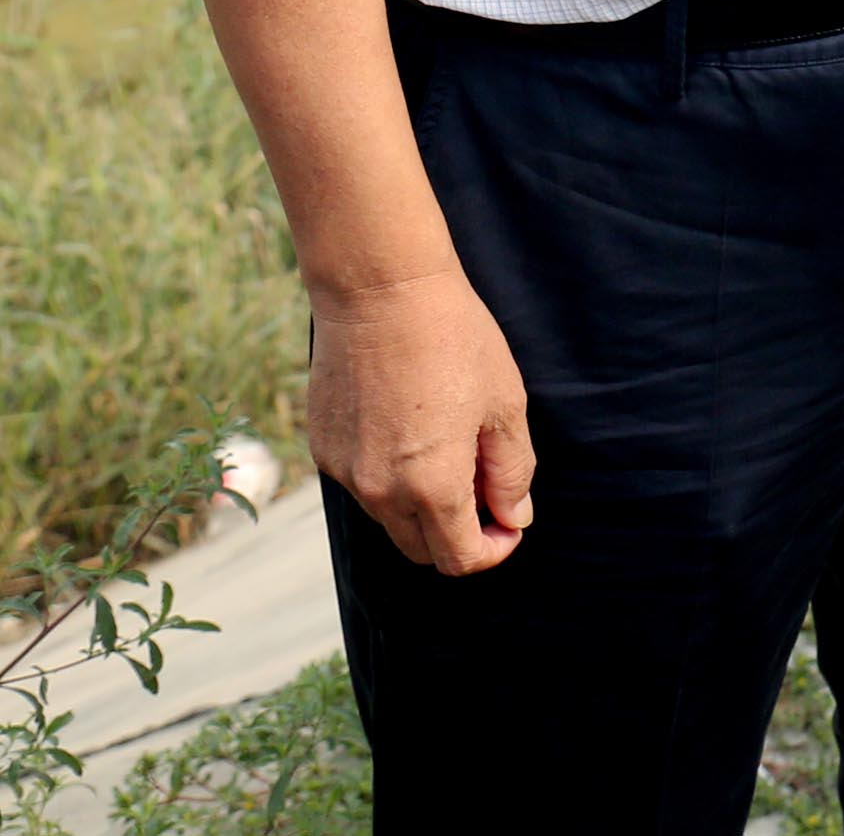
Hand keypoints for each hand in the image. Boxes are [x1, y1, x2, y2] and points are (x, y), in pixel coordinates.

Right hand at [307, 264, 534, 573]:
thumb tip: (513, 517)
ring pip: (390, 519)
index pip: (459, 559)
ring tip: (452, 445)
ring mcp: (345, 473)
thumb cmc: (454, 341)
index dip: (492, 550)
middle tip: (487, 486)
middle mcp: (380, 491)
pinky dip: (391, 477)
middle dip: (458, 534)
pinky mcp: (322, 450)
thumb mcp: (504, 404)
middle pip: (421, 550)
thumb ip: (512, 471)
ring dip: (423, 505)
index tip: (509, 521)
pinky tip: (410, 426)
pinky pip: (363, 486)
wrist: (380, 293)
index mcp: (431, 486)